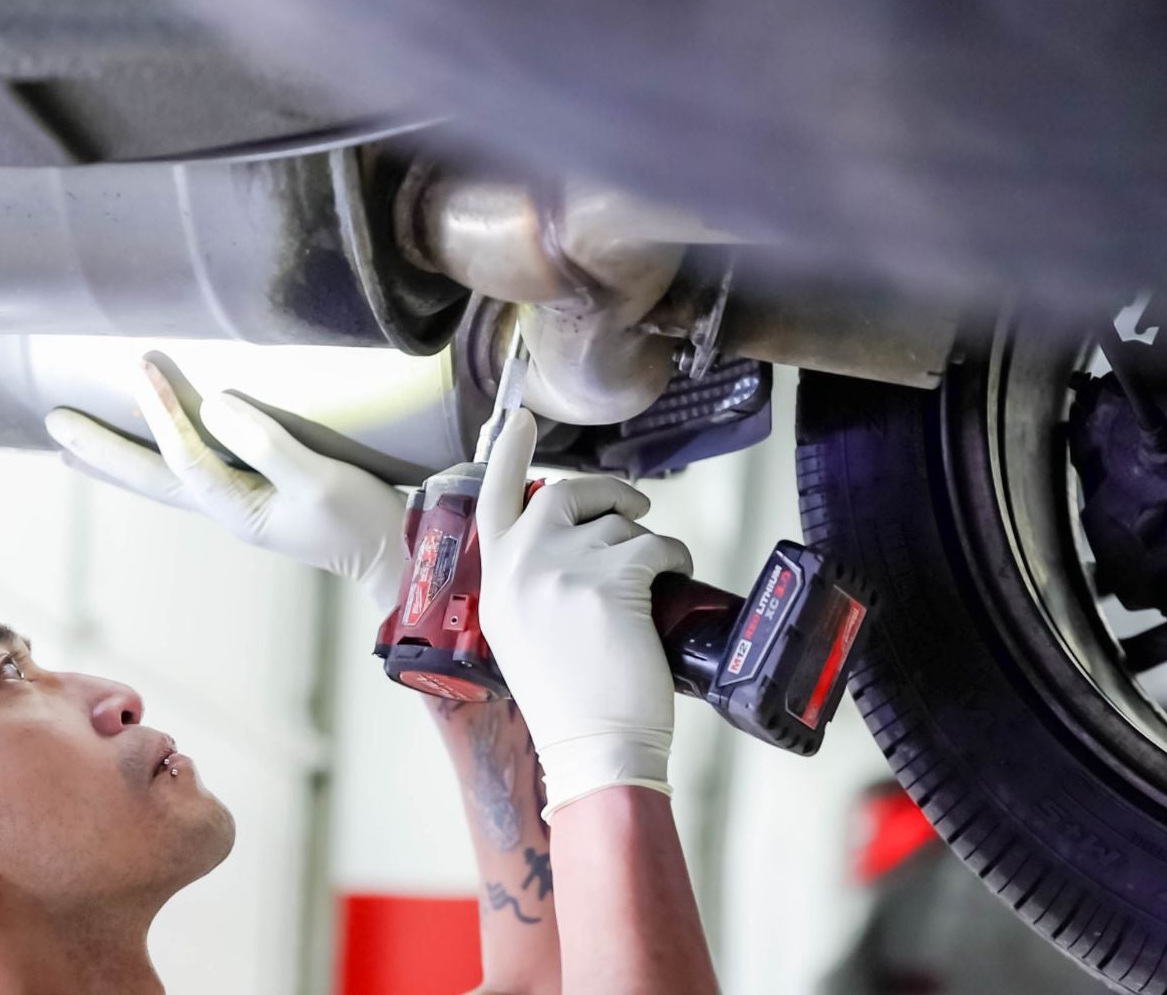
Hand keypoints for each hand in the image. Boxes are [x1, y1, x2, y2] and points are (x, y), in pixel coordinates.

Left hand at [44, 354, 406, 611]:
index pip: (184, 456)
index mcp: (238, 507)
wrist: (396, 557)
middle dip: (100, 451)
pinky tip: (147, 450)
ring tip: (70, 445)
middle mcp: (226, 509)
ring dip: (115, 460)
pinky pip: (187, 473)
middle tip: (53, 422)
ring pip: (161, 479)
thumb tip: (216, 406)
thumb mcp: (321, 480)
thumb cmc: (363, 520)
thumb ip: (270, 445)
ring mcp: (238, 504)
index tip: (139, 364)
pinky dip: (153, 459)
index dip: (159, 412)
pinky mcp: (254, 495)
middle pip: (149, 478)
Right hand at [476, 409, 693, 820]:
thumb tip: (569, 547)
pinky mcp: (613, 577)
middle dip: (606, 494)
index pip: (492, 498)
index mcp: (495, 582)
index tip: (519, 419)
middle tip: (635, 508)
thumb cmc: (570, 704)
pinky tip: (674, 581)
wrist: (596, 747)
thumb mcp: (523, 636)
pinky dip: (674, 556)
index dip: (507, 453)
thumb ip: (530, 585)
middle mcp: (521, 566)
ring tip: (653, 582)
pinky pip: (655, 544)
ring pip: (618, 523)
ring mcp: (564, 568)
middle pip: (565, 495)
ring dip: (645, 542)